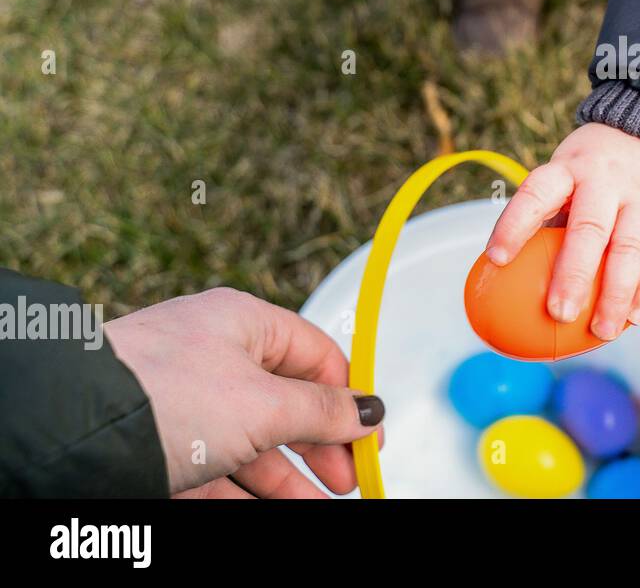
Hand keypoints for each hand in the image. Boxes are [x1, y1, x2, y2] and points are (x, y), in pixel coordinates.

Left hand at [105, 288, 382, 498]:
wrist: (75, 432)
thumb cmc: (166, 394)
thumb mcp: (265, 405)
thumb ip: (322, 411)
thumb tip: (369, 410)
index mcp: (242, 323)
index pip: (314, 354)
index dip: (347, 395)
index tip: (369, 436)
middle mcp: (214, 358)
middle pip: (286, 403)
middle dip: (321, 445)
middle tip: (347, 479)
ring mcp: (186, 404)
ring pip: (254, 443)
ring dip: (291, 478)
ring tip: (319, 505)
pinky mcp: (162, 446)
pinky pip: (219, 469)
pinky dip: (249, 492)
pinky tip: (274, 509)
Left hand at [486, 123, 639, 339]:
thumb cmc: (588, 170)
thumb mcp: (562, 174)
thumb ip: (543, 215)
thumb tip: (501, 272)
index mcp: (569, 169)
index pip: (537, 194)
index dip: (515, 224)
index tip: (495, 259)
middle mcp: (606, 183)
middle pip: (590, 230)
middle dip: (574, 274)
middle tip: (558, 313)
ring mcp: (639, 202)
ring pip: (631, 250)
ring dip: (617, 294)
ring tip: (602, 331)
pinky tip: (636, 320)